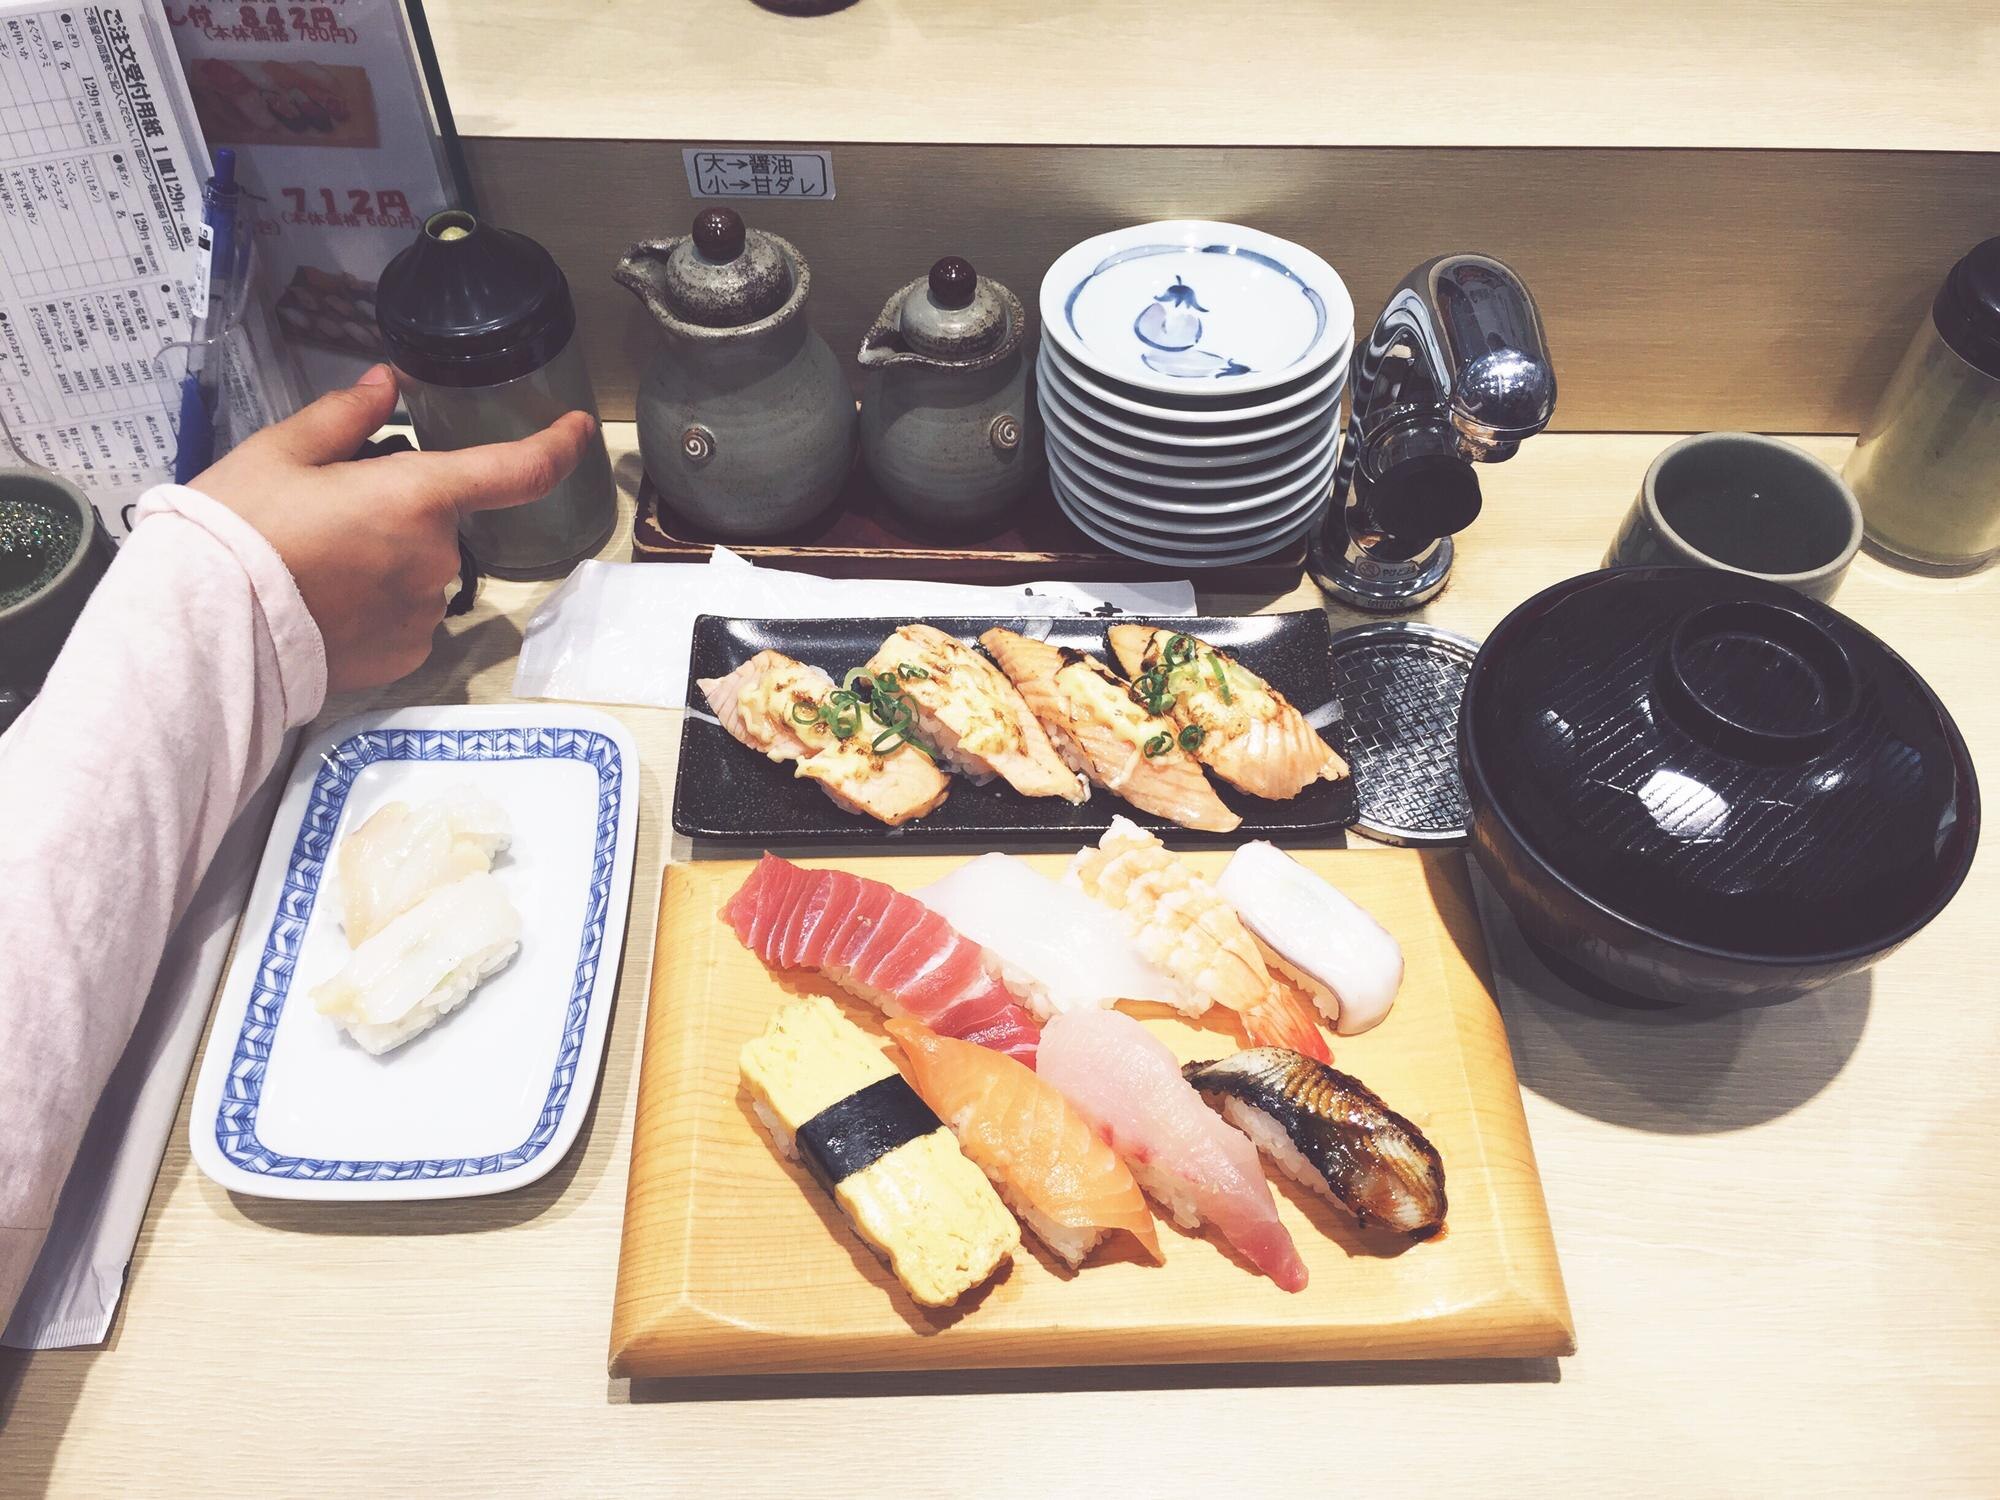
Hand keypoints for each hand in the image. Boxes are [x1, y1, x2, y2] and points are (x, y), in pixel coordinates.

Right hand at [192, 364, 594, 691]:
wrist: (206, 630)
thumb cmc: (238, 531)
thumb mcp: (279, 453)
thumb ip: (343, 416)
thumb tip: (387, 383)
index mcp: (416, 496)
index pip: (515, 471)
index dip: (555, 447)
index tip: (579, 430)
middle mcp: (437, 557)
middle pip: (436, 523)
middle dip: (395, 514)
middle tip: (323, 519)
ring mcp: (426, 613)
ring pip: (419, 572)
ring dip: (384, 563)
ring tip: (313, 567)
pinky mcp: (407, 656)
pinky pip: (406, 618)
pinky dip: (376, 608)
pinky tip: (325, 606)